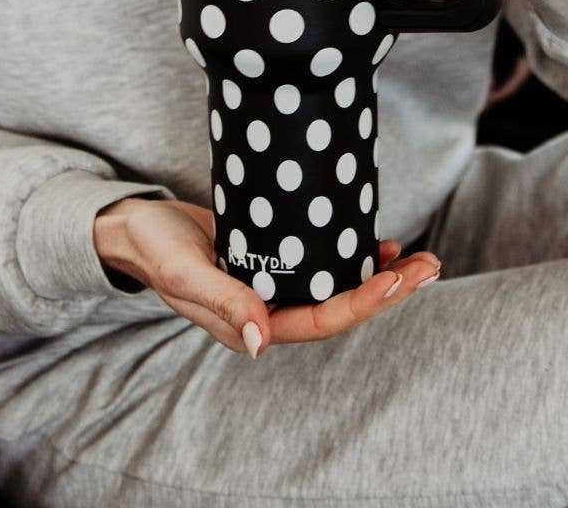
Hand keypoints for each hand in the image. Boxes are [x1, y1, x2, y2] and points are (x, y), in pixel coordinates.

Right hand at [94, 197, 441, 357]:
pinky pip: (323, 263)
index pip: (320, 320)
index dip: (361, 302)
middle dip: (389, 289)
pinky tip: (378, 241)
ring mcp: (275, 285)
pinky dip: (353, 255)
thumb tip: (260, 342)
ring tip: (421, 257)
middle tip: (430, 264)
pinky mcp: (276, 258)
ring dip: (381, 275)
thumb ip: (221, 302)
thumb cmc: (156, 249)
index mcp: (250, 323)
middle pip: (341, 306)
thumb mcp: (184, 272)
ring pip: (338, 286)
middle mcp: (269, 309)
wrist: (137, 227)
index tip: (395, 278)